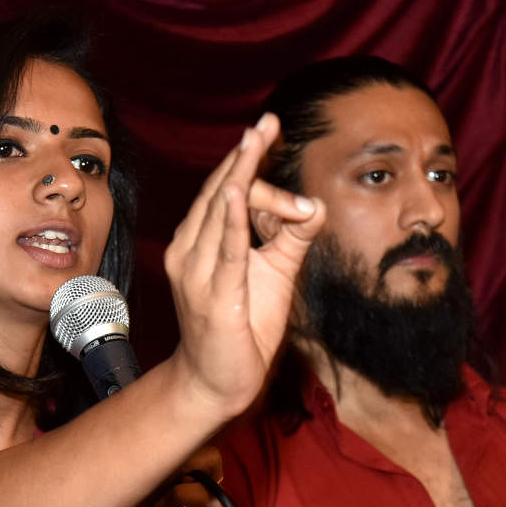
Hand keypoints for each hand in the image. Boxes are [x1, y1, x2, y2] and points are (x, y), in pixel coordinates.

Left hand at [124, 447, 228, 506]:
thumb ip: (137, 498)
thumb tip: (129, 471)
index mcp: (190, 494)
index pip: (200, 459)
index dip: (183, 452)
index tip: (155, 459)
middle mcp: (206, 504)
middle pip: (208, 468)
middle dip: (180, 470)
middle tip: (156, 488)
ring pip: (211, 497)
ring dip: (181, 499)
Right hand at [164, 113, 325, 417]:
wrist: (215, 383)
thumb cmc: (241, 329)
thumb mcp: (274, 274)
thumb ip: (293, 238)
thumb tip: (316, 205)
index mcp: (200, 241)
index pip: (225, 191)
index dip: (248, 161)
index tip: (270, 132)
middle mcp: (189, 250)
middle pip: (222, 192)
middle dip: (245, 156)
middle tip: (267, 122)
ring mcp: (195, 272)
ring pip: (222, 212)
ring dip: (242, 175)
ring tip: (256, 141)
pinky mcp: (212, 296)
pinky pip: (225, 249)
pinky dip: (234, 218)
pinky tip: (243, 191)